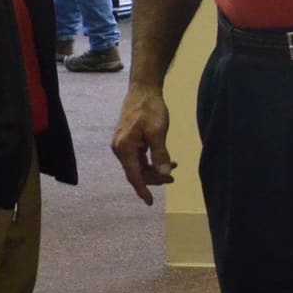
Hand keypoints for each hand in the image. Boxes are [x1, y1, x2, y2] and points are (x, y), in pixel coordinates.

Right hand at [111, 85, 176, 203]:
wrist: (143, 90)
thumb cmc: (150, 108)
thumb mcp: (158, 132)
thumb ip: (160, 154)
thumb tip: (164, 173)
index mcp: (124, 148)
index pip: (133, 176)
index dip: (143, 190)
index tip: (150, 202)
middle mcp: (119, 148)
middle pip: (136, 172)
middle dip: (154, 178)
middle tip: (173, 178)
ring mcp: (122, 145)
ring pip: (138, 165)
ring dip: (154, 169)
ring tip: (173, 168)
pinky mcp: (128, 140)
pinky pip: (139, 157)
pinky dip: (152, 161)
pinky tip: (166, 161)